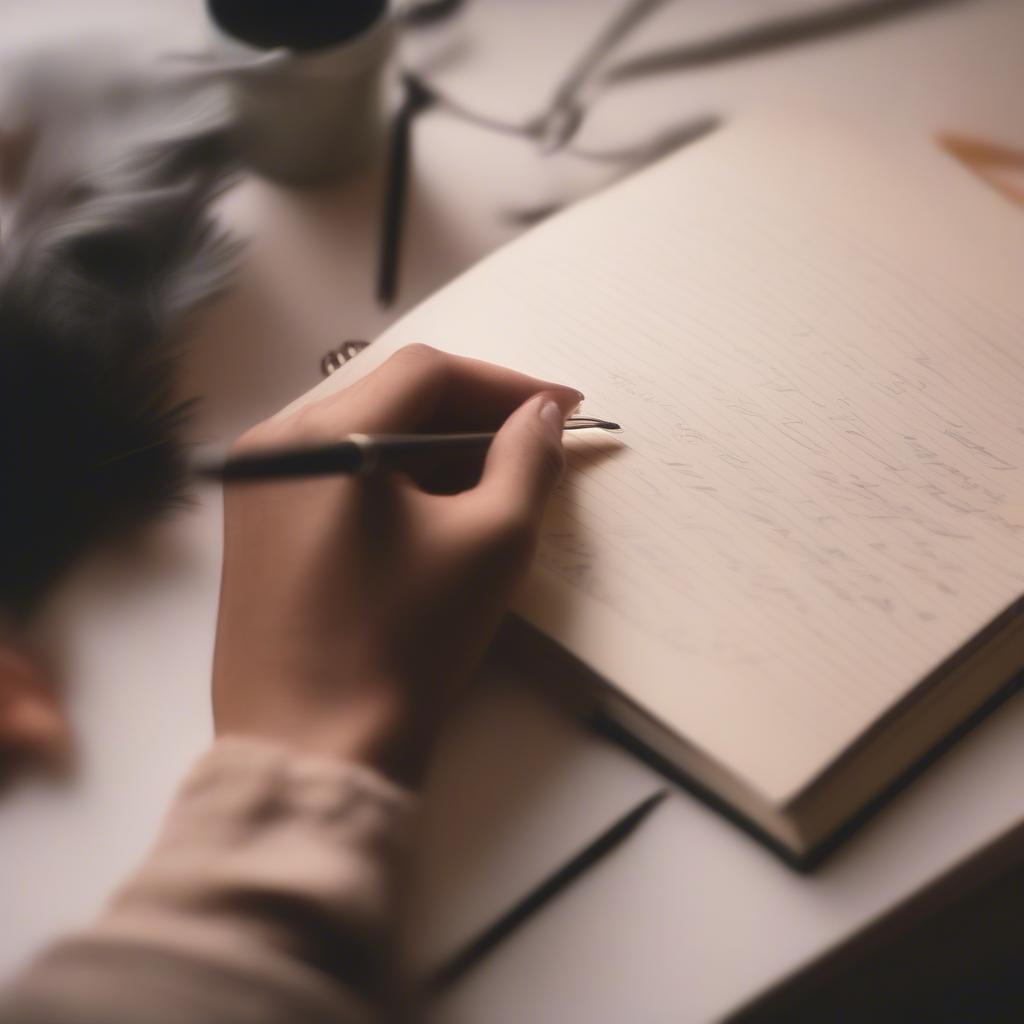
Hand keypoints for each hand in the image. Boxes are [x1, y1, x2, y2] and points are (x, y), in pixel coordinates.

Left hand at [211, 344, 580, 784]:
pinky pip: (338, 477)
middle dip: (473, 417)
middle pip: (392, 398)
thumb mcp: (491, 543)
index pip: (429, 373)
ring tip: (496, 483)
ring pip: (366, 437)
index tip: (564, 409)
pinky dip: (394, 482)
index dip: (506, 384)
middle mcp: (277, 444)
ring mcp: (257, 486)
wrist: (313, 750)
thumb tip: (542, 413)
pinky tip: (438, 512)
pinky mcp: (256, 528)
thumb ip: (527, 460)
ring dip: (436, 450)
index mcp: (325, 435)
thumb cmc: (407, 645)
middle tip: (535, 446)